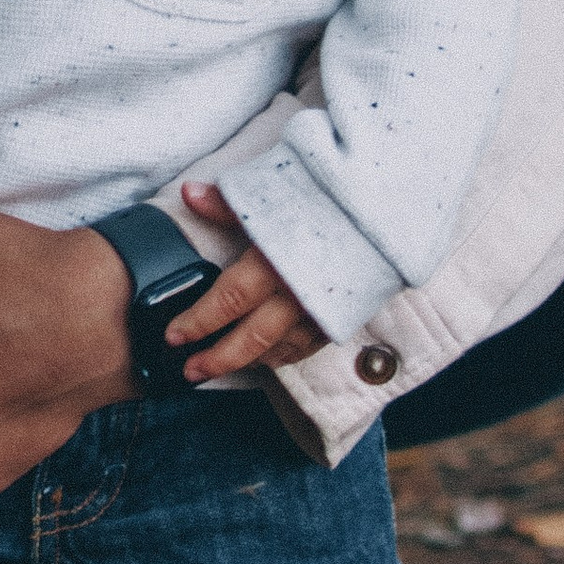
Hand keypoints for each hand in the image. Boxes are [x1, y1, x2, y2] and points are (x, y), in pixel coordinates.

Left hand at [168, 184, 326, 376]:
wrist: (389, 209)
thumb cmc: (328, 198)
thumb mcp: (275, 192)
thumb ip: (230, 202)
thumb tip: (189, 193)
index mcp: (276, 261)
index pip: (228, 299)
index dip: (198, 321)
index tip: (173, 336)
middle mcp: (299, 293)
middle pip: (252, 337)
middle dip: (218, 358)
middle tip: (191, 370)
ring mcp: (324, 310)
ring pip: (281, 348)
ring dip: (249, 361)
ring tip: (221, 367)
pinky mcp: (344, 316)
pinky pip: (309, 346)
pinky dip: (284, 355)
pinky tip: (266, 358)